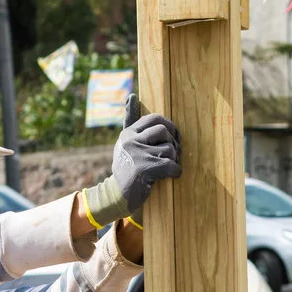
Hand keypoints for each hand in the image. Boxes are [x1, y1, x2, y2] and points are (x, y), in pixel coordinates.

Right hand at [81, 113, 181, 227]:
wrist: (116, 195)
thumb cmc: (126, 168)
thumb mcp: (125, 143)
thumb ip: (130, 121)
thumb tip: (132, 96)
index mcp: (129, 133)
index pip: (154, 118)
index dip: (168, 126)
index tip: (172, 136)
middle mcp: (131, 141)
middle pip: (164, 131)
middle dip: (173, 143)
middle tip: (173, 153)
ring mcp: (137, 154)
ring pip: (169, 149)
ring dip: (173, 160)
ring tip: (166, 168)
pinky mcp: (145, 169)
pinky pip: (171, 165)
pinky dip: (175, 172)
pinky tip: (170, 176)